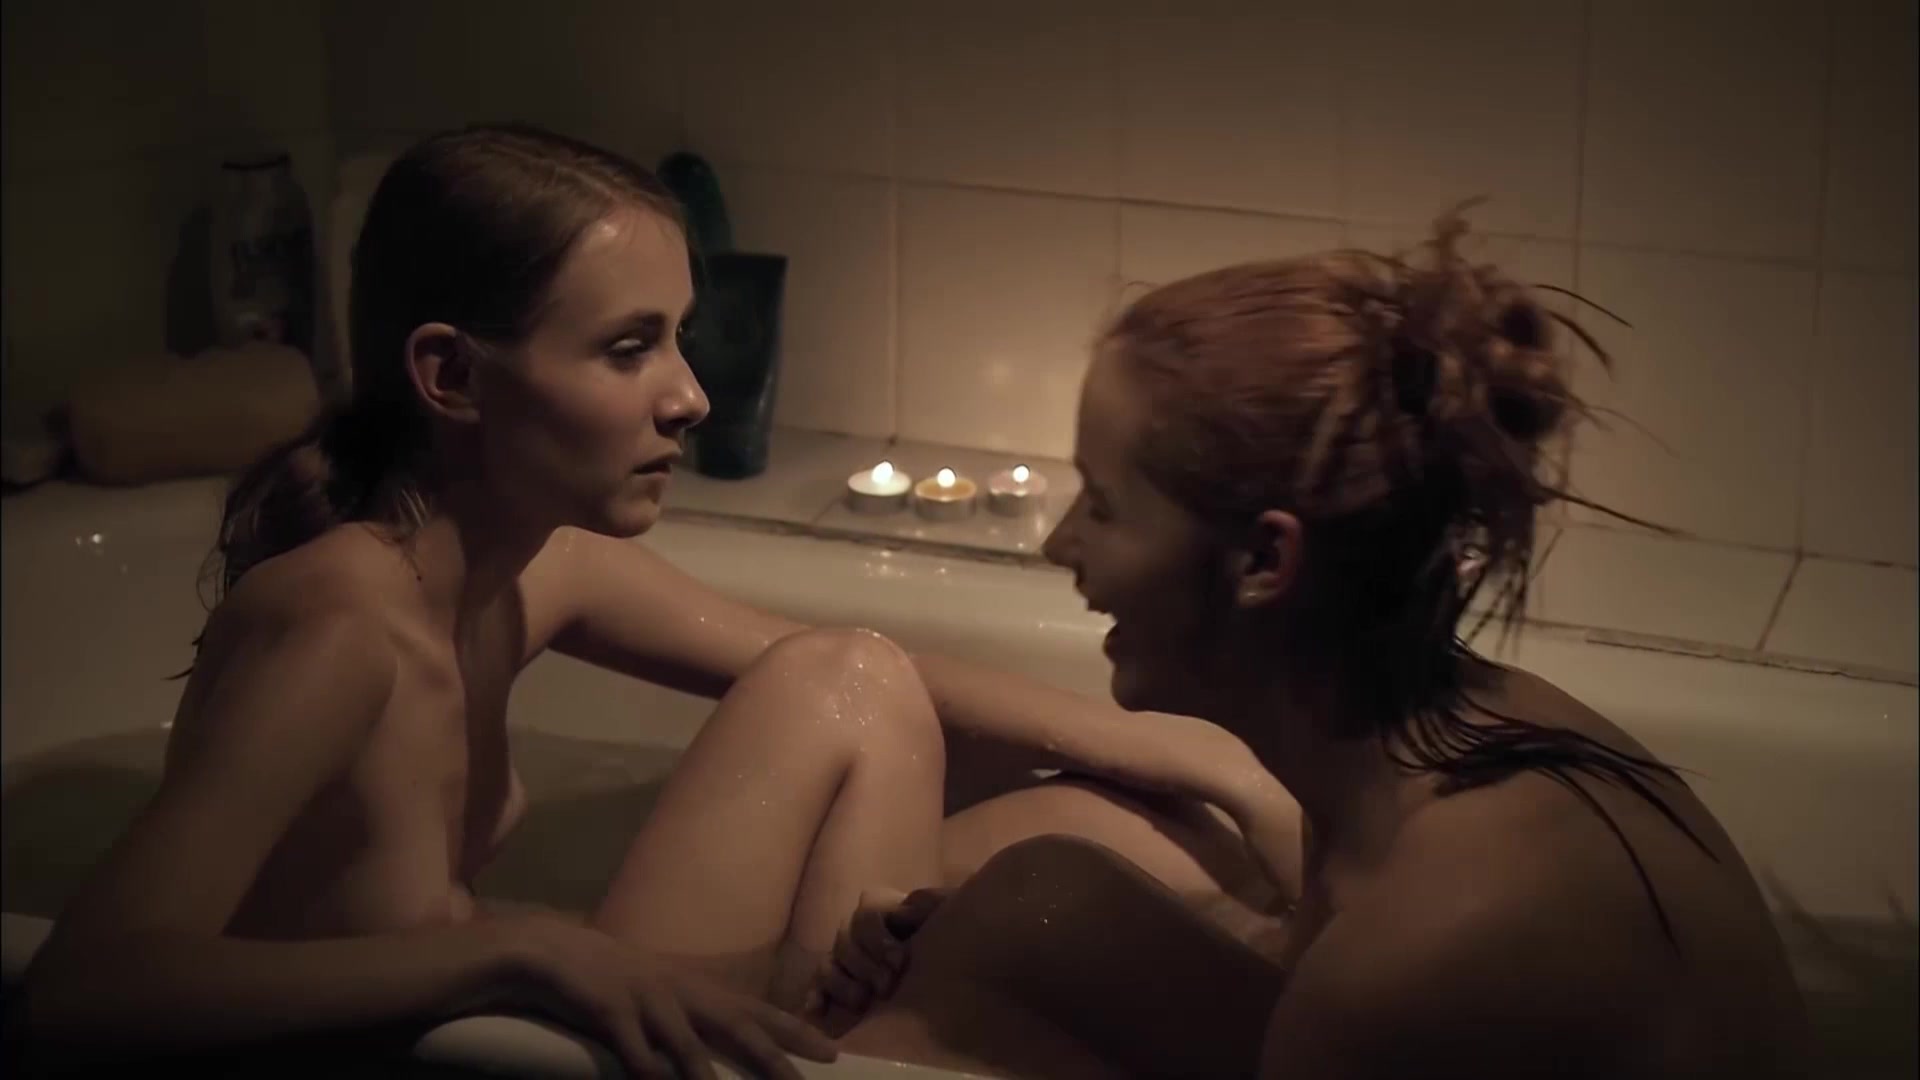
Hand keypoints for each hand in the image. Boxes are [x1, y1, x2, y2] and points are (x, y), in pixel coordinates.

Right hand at [507, 914, 837, 1078]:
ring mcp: (644, 998)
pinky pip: (631, 1046)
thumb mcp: (656, 991)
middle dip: (770, 1054)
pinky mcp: (607, 1009)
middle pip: (734, 1024)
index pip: (753, 1010)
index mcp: (692, 987)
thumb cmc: (605, 976)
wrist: (547, 949)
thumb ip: (688, 1016)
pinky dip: (647, 1066)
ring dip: (707, 1072)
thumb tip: (718, 1047)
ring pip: (685, 1041)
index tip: (830, 1049)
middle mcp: (677, 990)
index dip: (792, 1030)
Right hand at [805, 887, 947, 1033]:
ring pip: (828, 965)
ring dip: (842, 984)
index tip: (899, 962)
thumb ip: (931, 904)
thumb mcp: (949, 914)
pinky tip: (815, 1010)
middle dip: (864, 965)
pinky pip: (817, 988)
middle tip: (886, 987)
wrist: (954, 967)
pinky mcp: (836, 988)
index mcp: (882, 910)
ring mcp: (845, 961)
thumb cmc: (949, 937)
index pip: (866, 915)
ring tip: (862, 1002)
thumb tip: (905, 908)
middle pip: (845, 941)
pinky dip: (814, 997)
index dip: (878, 938)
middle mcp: (858, 933)